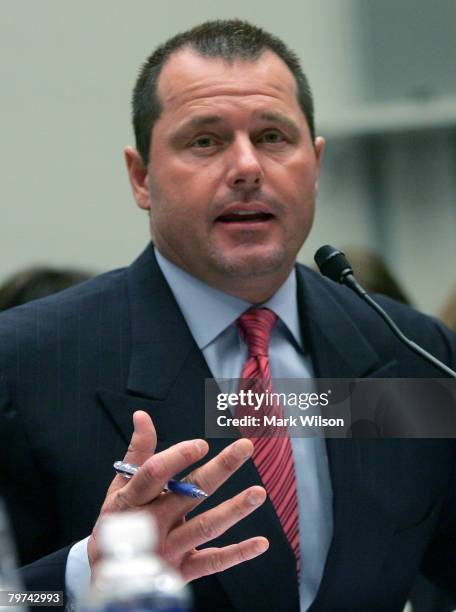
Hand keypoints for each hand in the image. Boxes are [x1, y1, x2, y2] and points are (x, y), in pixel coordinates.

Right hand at [88, 411, 267, 580]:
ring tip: (259, 493)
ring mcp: (168, 549)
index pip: (154, 474)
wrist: (110, 574)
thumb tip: (142, 415)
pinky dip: (238, 554)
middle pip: (189, 494)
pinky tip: (261, 543)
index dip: (177, 457)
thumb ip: (138, 451)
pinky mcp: (182, 571)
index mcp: (134, 498)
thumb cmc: (120, 519)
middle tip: (245, 447)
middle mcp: (152, 523)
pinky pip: (213, 562)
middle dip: (220, 469)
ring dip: (234, 510)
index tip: (201, 444)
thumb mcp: (121, 485)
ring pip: (204, 527)